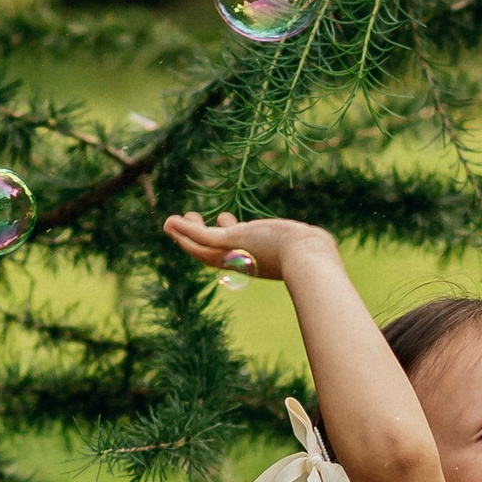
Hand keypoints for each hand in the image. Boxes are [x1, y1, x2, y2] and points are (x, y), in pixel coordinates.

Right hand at [162, 209, 334, 280]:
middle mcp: (241, 260)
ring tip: (171, 222)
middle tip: (188, 220)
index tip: (220, 223)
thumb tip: (306, 234)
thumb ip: (292, 239)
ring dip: (184, 234)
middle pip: (210, 252)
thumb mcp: (295, 241)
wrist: (308, 259)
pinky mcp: (231, 242)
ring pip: (200, 246)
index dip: (223, 238)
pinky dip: (185, 230)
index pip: (233, 251)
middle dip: (196, 237)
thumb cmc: (311, 254)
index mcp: (254, 261)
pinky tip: (172, 220)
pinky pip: (201, 236)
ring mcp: (234, 252)